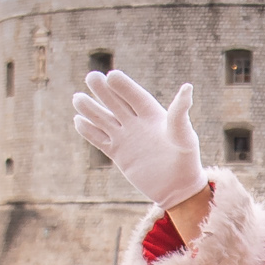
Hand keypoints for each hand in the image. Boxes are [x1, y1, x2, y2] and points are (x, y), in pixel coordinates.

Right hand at [70, 71, 206, 210]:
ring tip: (77, 98)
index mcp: (153, 114)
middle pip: (116, 103)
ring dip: (91, 109)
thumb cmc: (186, 160)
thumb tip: (187, 87)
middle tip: (91, 77)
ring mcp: (126, 138)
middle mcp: (137, 123)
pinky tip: (78, 121)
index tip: (111, 76)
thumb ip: (179, 114)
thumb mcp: (184, 136)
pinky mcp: (118, 154)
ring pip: (104, 120)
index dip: (124, 86)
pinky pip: (100, 140)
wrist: (177, 189)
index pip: (135, 96)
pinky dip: (89, 132)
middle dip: (103, 91)